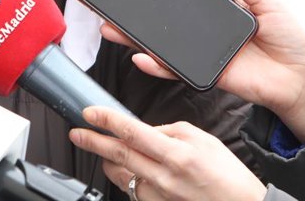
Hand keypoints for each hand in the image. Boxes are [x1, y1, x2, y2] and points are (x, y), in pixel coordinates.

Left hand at [70, 106, 265, 200]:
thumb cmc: (227, 174)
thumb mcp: (201, 139)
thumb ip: (169, 130)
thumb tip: (145, 130)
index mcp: (177, 154)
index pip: (132, 132)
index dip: (107, 120)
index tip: (90, 113)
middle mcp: (165, 177)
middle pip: (118, 155)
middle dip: (93, 142)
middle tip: (77, 133)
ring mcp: (160, 196)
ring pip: (121, 175)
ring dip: (107, 160)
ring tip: (101, 149)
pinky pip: (134, 189)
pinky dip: (127, 176)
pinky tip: (129, 168)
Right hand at [101, 0, 304, 140]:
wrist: (301, 77)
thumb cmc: (288, 38)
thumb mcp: (269, 1)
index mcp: (217, 10)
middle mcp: (204, 31)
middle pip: (162, 21)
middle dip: (134, 14)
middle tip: (110, 5)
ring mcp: (202, 53)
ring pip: (160, 45)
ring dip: (134, 39)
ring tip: (112, 29)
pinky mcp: (205, 74)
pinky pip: (176, 70)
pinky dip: (157, 66)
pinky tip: (140, 58)